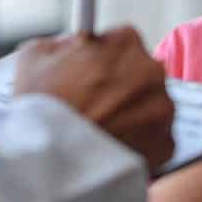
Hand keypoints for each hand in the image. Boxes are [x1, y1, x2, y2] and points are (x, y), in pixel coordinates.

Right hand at [14, 26, 175, 171]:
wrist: (48, 159)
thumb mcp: (35, 56)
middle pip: (141, 76)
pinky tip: (112, 149)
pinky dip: (139, 146)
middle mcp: (152, 70)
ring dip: (132, 118)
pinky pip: (156, 141)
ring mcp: (163, 109)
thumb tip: (71, 46)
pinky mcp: (166, 144)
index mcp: (125, 41)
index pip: (123, 44)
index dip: (105, 63)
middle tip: (95, 107)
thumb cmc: (39, 105)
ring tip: (100, 132)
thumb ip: (61, 44)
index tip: (94, 76)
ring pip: (150, 109)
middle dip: (121, 90)